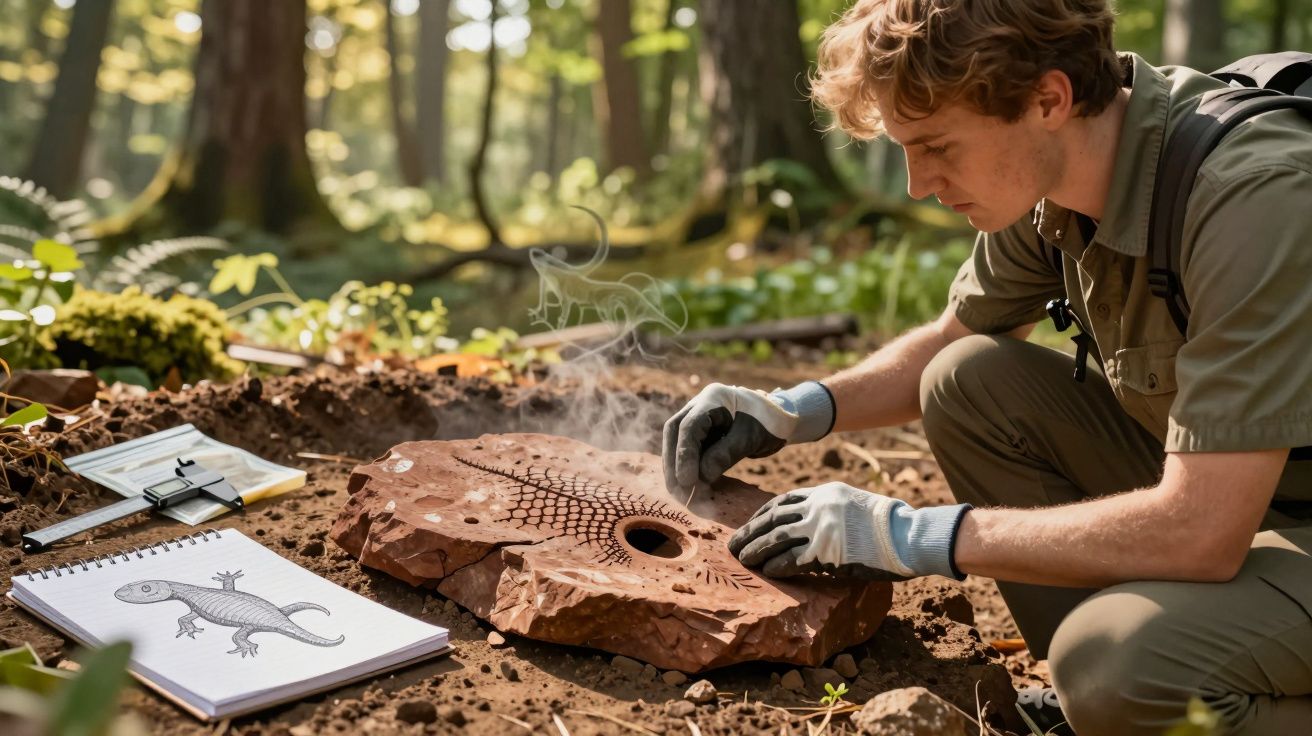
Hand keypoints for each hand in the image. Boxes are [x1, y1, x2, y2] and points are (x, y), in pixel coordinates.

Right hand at [662, 381, 833, 497]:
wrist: (780, 419)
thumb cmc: (770, 423)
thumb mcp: (750, 438)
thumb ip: (724, 455)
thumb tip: (700, 478)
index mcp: (712, 398)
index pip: (689, 427)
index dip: (684, 455)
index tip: (687, 481)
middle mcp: (699, 405)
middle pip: (674, 432)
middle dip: (673, 463)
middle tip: (678, 491)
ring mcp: (698, 417)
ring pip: (676, 441)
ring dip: (676, 468)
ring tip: (682, 494)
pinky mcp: (701, 432)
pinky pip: (687, 449)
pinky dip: (686, 467)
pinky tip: (689, 486)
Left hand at [727, 482, 970, 580]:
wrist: (908, 535)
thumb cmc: (887, 524)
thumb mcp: (853, 503)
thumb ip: (830, 509)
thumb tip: (811, 521)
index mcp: (824, 493)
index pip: (782, 500)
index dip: (762, 514)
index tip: (750, 524)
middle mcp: (818, 507)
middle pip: (773, 519)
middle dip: (750, 532)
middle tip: (734, 545)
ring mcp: (821, 529)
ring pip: (777, 539)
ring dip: (757, 550)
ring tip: (743, 560)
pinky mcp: (827, 552)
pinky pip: (793, 560)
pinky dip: (776, 566)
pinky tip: (768, 572)